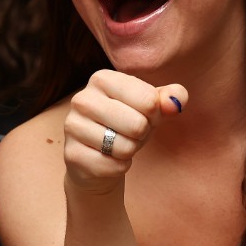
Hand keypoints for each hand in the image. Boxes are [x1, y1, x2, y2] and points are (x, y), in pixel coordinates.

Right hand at [62, 69, 187, 193]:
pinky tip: (107, 159)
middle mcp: (82, 99)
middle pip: (138, 124)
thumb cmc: (127, 125)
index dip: (154, 114)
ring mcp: (72, 126)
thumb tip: (174, 104)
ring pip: (124, 147)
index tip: (141, 115)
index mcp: (102, 79)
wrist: (97, 158)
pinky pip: (113, 166)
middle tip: (130, 133)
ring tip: (117, 145)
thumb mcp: (152, 107)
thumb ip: (171, 97)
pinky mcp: (71, 154)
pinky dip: (118, 167)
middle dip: (141, 135)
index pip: (149, 100)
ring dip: (129, 151)